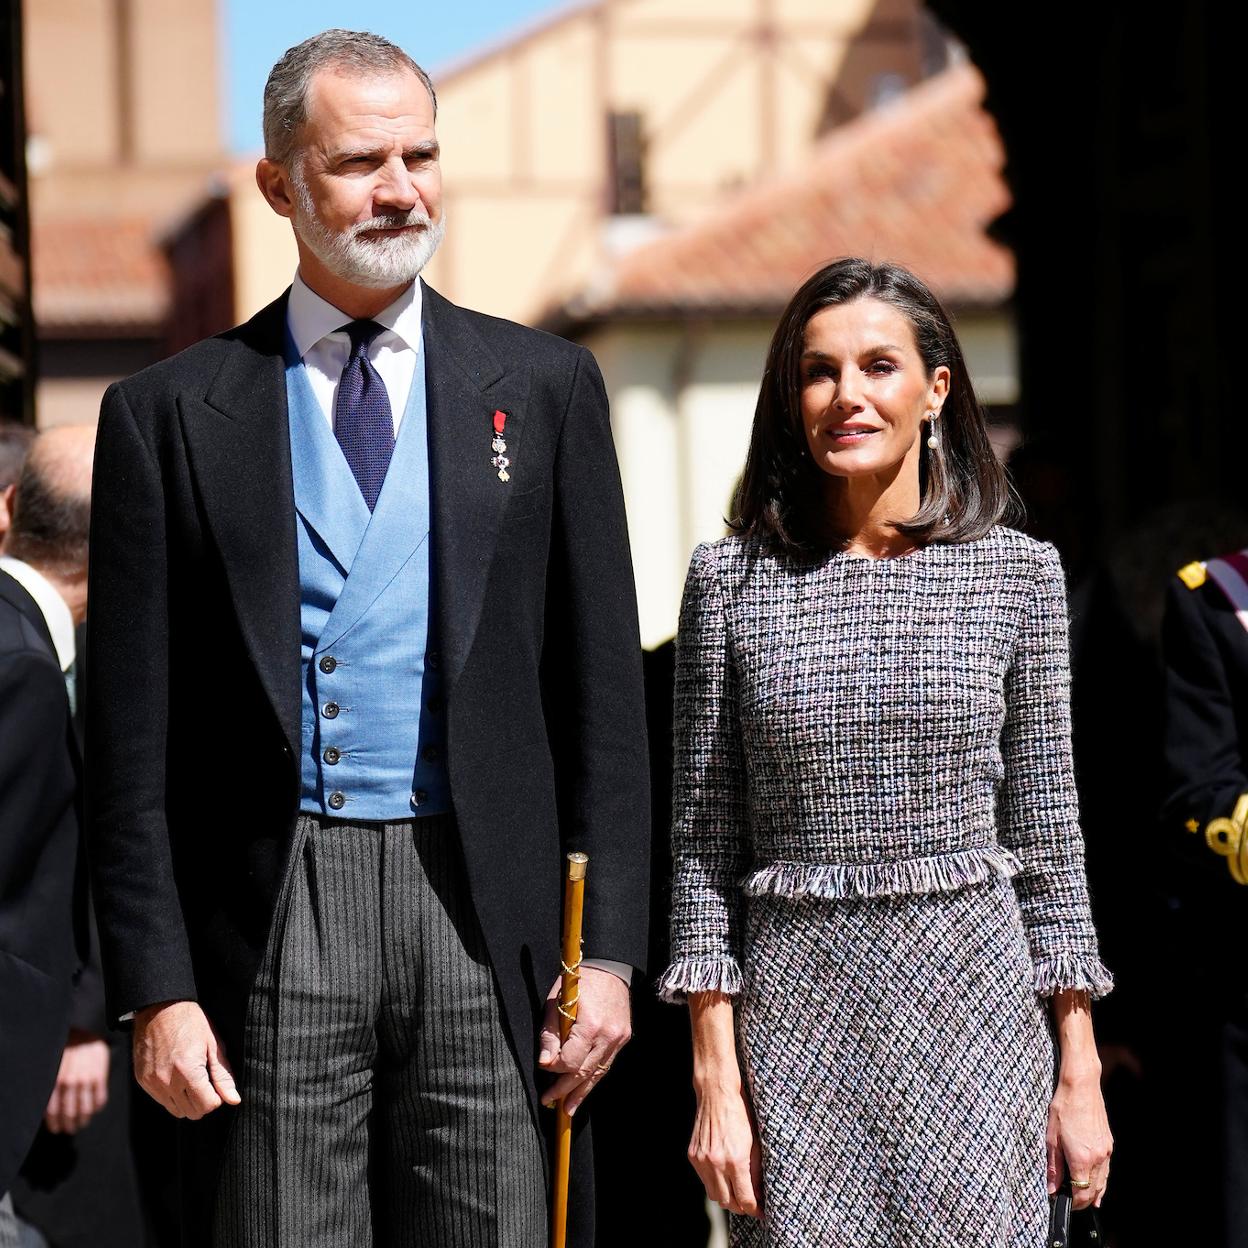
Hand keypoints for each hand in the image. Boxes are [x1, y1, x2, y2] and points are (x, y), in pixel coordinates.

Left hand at [44, 1029, 109, 1133]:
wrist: (86, 1031)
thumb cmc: (67, 1049)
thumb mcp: (54, 1066)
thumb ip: (52, 1086)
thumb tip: (50, 1109)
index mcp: (55, 1081)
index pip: (53, 1111)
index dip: (55, 1124)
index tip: (57, 1129)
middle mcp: (70, 1083)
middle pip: (70, 1113)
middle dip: (70, 1125)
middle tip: (71, 1129)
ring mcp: (86, 1080)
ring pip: (86, 1109)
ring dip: (84, 1120)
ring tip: (83, 1123)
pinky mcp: (100, 1076)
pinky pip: (100, 1099)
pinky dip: (97, 1107)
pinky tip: (95, 1109)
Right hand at [133, 1000, 240, 1119]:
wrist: (160, 1008)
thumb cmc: (191, 1022)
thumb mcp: (214, 1044)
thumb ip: (223, 1075)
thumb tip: (233, 1099)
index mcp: (188, 1071)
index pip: (206, 1106)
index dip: (217, 1098)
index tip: (217, 1085)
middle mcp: (167, 1081)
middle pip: (191, 1112)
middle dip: (204, 1102)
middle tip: (207, 1082)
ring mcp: (152, 1083)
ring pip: (176, 1110)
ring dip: (188, 1101)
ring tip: (193, 1080)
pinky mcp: (142, 1081)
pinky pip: (161, 1101)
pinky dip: (172, 1095)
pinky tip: (178, 1077)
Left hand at [537, 966, 630, 1114]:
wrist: (608, 967)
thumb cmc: (578, 982)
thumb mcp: (556, 1002)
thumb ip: (550, 1035)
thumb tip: (545, 1064)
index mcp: (590, 1026)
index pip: (570, 1061)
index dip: (555, 1069)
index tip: (544, 1068)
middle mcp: (607, 1036)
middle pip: (584, 1072)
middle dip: (565, 1090)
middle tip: (549, 1102)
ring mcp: (618, 1039)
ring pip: (598, 1073)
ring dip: (581, 1092)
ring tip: (568, 1108)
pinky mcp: (623, 1038)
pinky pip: (606, 1064)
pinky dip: (594, 1077)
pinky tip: (584, 1088)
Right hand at [688, 1079, 762, 1218]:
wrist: (716, 1094)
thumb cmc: (741, 1115)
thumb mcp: (755, 1143)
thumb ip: (756, 1172)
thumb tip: (758, 1194)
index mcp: (736, 1161)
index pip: (745, 1200)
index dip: (755, 1210)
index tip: (761, 1212)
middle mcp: (716, 1164)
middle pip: (728, 1203)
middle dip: (740, 1206)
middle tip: (750, 1204)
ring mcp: (702, 1161)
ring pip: (714, 1195)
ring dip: (726, 1197)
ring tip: (736, 1191)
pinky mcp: (693, 1156)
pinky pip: (704, 1180)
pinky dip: (714, 1182)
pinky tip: (723, 1174)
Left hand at [1046, 1067, 1111, 1209]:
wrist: (1081, 1087)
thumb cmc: (1063, 1108)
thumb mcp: (1051, 1138)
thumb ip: (1053, 1167)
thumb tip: (1052, 1189)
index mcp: (1081, 1159)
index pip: (1080, 1194)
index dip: (1072, 1204)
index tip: (1062, 1204)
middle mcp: (1098, 1158)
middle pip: (1093, 1192)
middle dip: (1082, 1202)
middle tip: (1071, 1204)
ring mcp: (1106, 1152)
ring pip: (1102, 1182)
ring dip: (1093, 1194)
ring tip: (1085, 1203)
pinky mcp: (1109, 1144)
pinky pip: (1106, 1170)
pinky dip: (1101, 1181)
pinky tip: (1096, 1185)